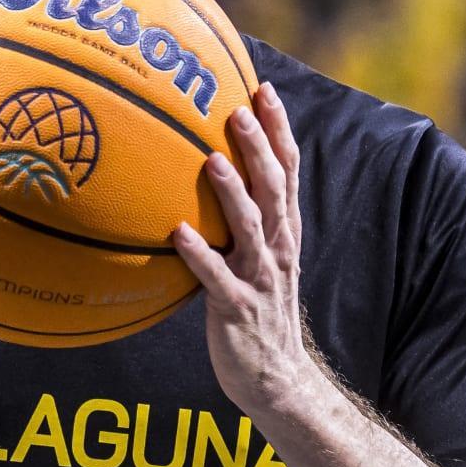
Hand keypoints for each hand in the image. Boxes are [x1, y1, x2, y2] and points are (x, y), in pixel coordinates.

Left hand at [172, 80, 316, 418]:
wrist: (276, 378)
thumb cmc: (256, 307)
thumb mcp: (256, 256)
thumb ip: (241, 216)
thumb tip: (204, 169)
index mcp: (283, 230)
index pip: (287, 170)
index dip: (278, 129)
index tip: (262, 88)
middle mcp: (278, 248)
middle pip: (273, 187)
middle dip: (258, 146)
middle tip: (236, 109)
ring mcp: (260, 278)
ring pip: (252, 227)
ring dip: (232, 192)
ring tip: (212, 160)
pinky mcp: (238, 309)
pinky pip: (216, 278)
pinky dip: (200, 255)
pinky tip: (178, 234)